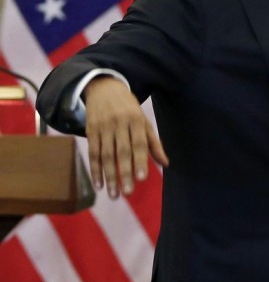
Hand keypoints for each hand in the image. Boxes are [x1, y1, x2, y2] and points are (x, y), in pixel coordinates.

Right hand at [84, 76, 168, 197]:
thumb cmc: (129, 108)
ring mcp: (103, 127)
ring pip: (105, 155)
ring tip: (114, 194)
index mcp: (136, 120)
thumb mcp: (144, 121)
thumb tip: (165, 164)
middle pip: (122, 152)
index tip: (142, 178)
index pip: (139, 143)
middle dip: (124, 173)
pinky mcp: (90, 130)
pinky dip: (94, 170)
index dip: (140, 160)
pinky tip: (98, 184)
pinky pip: (92, 153)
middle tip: (128, 192)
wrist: (104, 87)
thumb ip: (154, 143)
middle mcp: (119, 123)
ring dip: (109, 176)